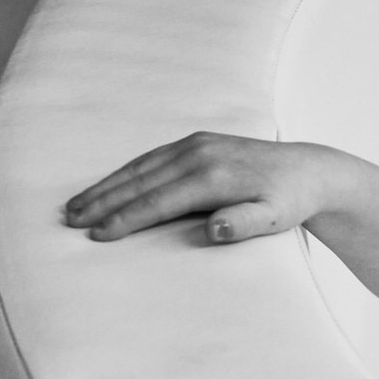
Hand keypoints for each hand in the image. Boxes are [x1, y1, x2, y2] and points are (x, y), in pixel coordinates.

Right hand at [63, 132, 350, 241]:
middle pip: (140, 181)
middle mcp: (200, 155)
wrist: (308, 170)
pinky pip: (152, 158)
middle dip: (103, 201)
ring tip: (77, 205)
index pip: (159, 202)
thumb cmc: (289, 201)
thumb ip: (245, 223)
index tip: (98, 236)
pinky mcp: (196, 142)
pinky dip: (126, 172)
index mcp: (214, 177)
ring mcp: (196, 144)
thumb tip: (213, 228)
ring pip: (140, 167)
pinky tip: (108, 186)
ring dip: (107, 185)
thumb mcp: (276, 218)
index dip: (126, 219)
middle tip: (71, 221)